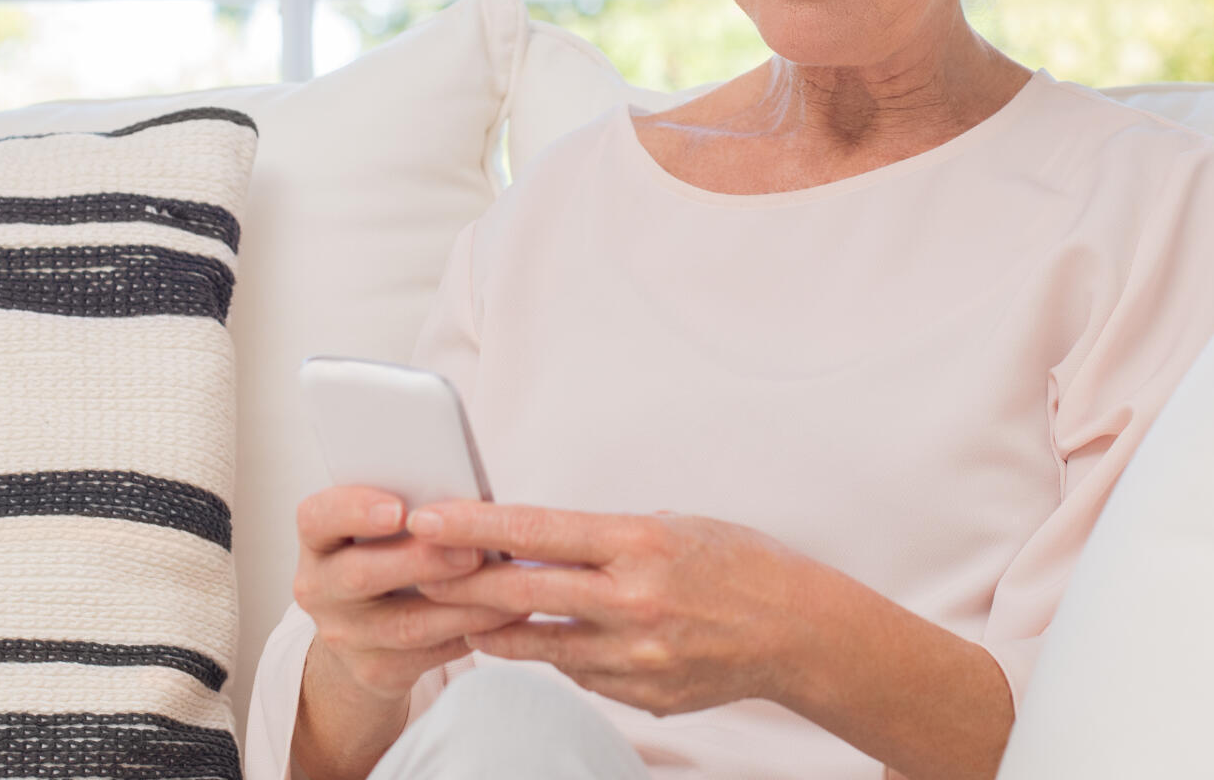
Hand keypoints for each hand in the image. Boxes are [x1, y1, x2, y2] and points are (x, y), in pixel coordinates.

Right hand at [292, 485, 529, 702]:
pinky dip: (473, 630)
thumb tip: (468, 502)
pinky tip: (506, 614)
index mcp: (320, 540)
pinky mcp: (376, 671)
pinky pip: (430, 653)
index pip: (318, 518)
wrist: (363, 634)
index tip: (398, 509)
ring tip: (507, 584)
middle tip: (471, 550)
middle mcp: (320, 588)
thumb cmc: (386, 558)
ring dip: (462, 603)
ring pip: (405, 623)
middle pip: (361, 574)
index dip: (355, 511)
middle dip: (422, 561)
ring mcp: (345, 636)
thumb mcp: (382, 531)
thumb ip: (412, 511)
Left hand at [406, 501, 817, 717]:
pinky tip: (558, 637)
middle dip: (460, 579)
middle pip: (521, 592)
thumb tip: (535, 543)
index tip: (426, 517)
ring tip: (467, 608)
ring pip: (538, 644)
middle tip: (415, 567)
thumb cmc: (736, 563)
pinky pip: (579, 673)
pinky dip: (560, 653)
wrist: (798, 630)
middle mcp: (633, 601)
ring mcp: (635, 657)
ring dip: (496, 626)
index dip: (474, 525)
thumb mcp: (671, 525)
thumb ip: (603, 539)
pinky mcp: (641, 695)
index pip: (537, 529)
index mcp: (640, 544)